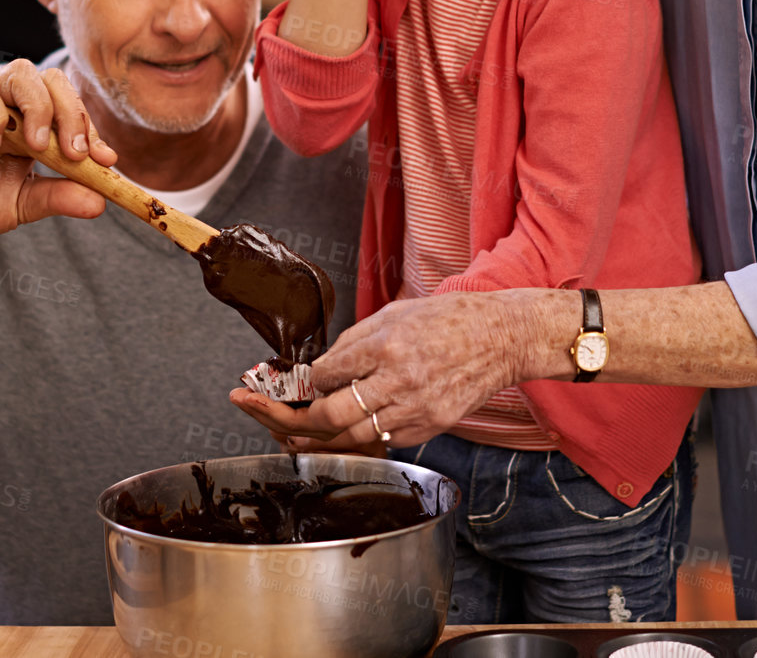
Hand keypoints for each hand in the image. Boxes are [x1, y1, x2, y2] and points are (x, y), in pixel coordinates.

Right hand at [0, 59, 117, 243]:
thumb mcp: (24, 204)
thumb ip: (59, 197)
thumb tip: (100, 203)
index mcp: (36, 125)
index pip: (73, 108)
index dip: (92, 129)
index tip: (106, 160)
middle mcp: (14, 107)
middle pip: (53, 80)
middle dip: (72, 112)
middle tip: (76, 154)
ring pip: (21, 73)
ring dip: (39, 106)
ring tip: (39, 146)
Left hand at [229, 291, 538, 449]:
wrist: (502, 338)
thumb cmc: (449, 319)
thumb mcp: (395, 314)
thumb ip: (353, 343)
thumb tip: (317, 368)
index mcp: (389, 345)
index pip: (326, 373)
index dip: (296, 382)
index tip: (276, 382)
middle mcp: (400, 380)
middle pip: (329, 415)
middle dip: (284, 418)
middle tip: (255, 409)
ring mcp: (415, 409)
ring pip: (350, 438)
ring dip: (310, 439)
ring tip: (281, 433)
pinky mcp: (428, 427)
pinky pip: (379, 441)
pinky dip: (350, 441)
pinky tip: (328, 437)